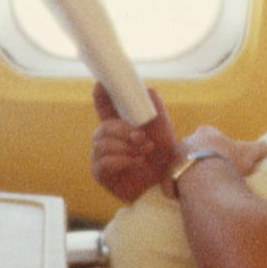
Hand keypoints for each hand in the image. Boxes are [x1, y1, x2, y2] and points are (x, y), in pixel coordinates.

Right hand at [89, 85, 179, 202]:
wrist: (166, 183)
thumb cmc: (164, 157)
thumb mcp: (163, 128)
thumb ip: (154, 107)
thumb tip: (146, 88)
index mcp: (120, 125)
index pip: (105, 107)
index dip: (100, 96)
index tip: (100, 85)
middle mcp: (107, 139)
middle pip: (103, 127)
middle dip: (123, 130)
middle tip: (141, 137)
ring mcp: (101, 156)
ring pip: (103, 144)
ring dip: (126, 148)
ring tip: (143, 153)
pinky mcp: (100, 173)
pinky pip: (103, 161)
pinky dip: (123, 161)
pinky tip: (136, 163)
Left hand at [174, 127, 266, 183]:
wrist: (205, 177)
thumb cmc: (228, 161)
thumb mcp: (250, 152)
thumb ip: (259, 147)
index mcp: (205, 133)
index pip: (210, 134)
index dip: (218, 145)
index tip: (225, 156)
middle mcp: (186, 141)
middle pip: (193, 149)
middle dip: (201, 158)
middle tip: (213, 173)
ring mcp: (174, 158)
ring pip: (182, 165)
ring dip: (189, 173)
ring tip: (202, 187)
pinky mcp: (167, 177)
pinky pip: (172, 184)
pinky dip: (179, 189)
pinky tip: (189, 197)